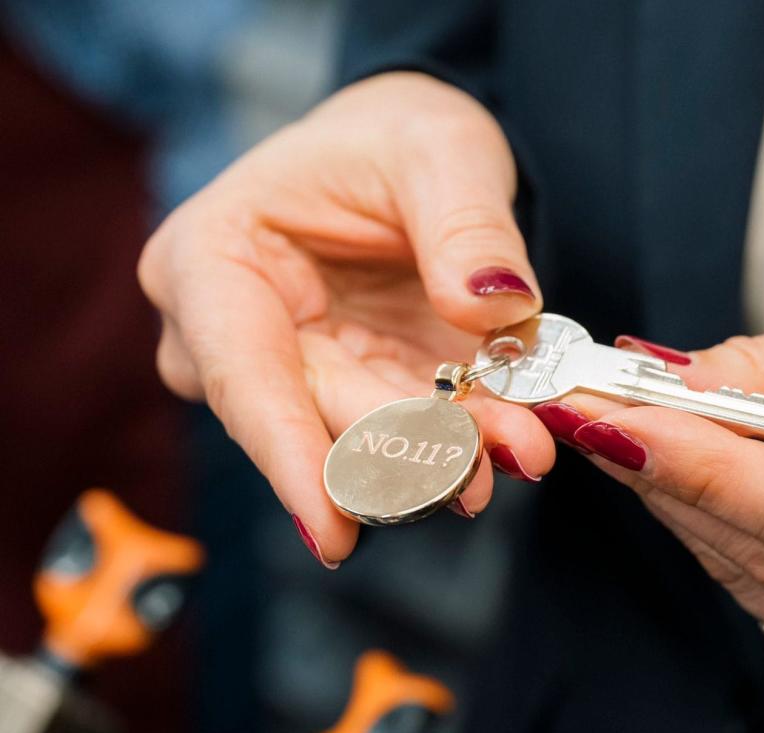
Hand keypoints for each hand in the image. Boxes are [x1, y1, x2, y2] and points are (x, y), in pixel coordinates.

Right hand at [139, 73, 554, 565]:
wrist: (407, 154)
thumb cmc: (396, 135)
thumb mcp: (440, 150)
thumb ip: (466, 225)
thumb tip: (494, 306)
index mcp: (210, 261)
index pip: (243, 374)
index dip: (288, 456)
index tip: (334, 532)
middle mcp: (233, 335)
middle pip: (314, 422)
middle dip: (403, 457)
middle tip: (484, 472)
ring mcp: (296, 374)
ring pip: (366, 441)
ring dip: (446, 456)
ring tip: (519, 451)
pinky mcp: (356, 396)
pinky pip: (409, 433)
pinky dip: (466, 439)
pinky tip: (517, 440)